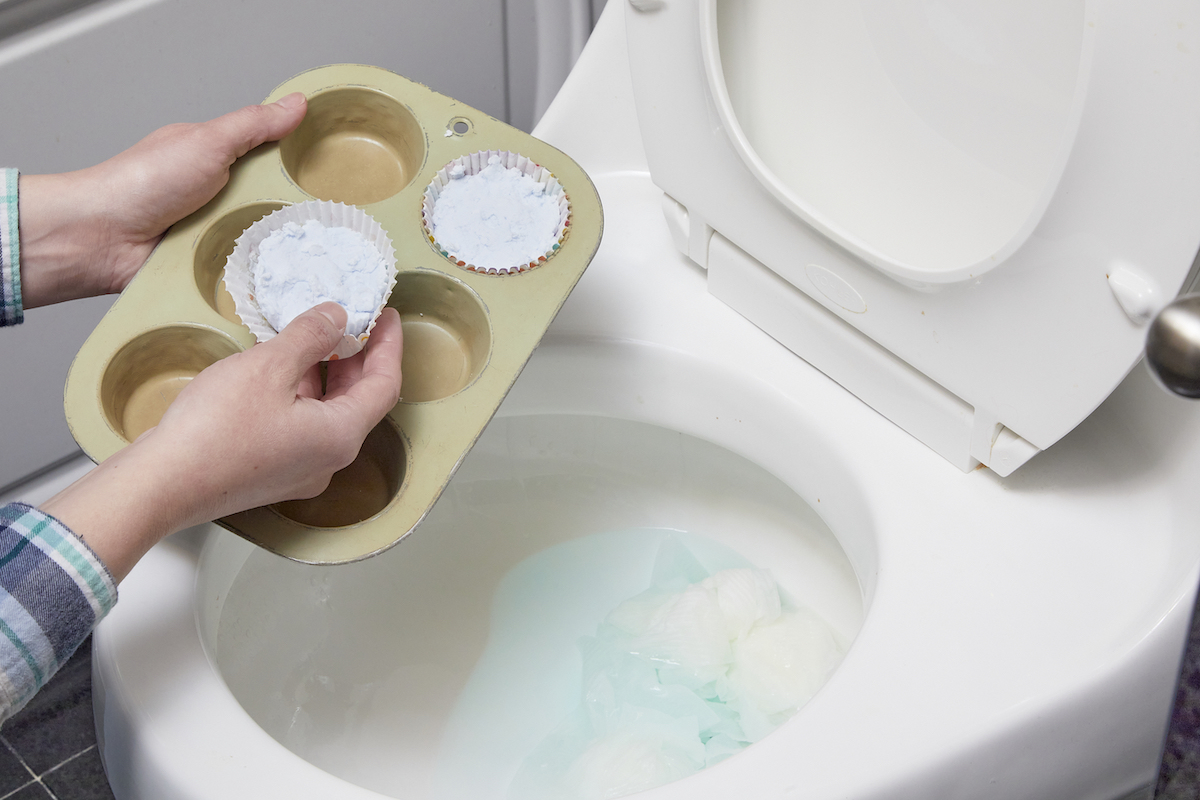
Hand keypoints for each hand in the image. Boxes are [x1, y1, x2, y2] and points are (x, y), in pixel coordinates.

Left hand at [19, 93, 306, 307]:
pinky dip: (253, 275)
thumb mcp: (207, 142)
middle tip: (327, 222)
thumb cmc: (144, 181)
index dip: (298, 164)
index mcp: (214, 160)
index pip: (269, 160)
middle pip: (271, 205)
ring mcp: (212, 234)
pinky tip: (276, 279)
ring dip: (273, 248)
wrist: (100, 238)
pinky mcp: (208, 268)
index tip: (334, 172)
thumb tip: (296, 104)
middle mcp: (215, 197)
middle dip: (292, 214)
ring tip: (307, 256)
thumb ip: (253, 126)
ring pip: (260, 242)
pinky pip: (242, 271)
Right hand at [41, 303, 402, 580]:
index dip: (389, 346)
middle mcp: (328, 460)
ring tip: (310, 335)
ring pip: (326, 413)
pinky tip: (277, 369)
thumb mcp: (269, 367)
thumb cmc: (216, 429)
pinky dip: (299, 395)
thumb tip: (336, 317)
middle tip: (349, 319)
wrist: (162, 484)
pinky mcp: (271, 473)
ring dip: (323, 375)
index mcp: (341, 436)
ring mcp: (299, 471)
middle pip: (357, 401)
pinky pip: (300, 426)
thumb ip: (310, 336)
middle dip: (355, 358)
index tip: (388, 315)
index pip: (385, 385)